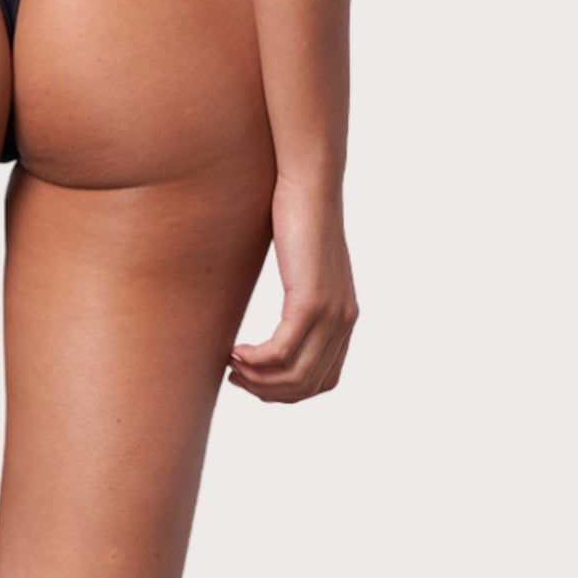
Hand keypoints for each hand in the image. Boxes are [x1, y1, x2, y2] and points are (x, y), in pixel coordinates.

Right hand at [227, 173, 356, 403]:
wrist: (309, 185)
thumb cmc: (299, 219)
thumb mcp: (304, 267)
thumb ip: (300, 296)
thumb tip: (277, 319)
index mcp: (345, 318)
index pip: (324, 380)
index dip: (287, 392)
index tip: (254, 379)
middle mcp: (344, 321)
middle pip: (308, 385)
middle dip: (268, 391)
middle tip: (235, 377)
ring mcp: (330, 314)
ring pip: (294, 375)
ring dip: (258, 379)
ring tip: (232, 365)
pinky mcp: (310, 302)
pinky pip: (281, 352)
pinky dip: (255, 361)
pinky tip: (235, 351)